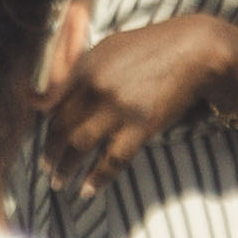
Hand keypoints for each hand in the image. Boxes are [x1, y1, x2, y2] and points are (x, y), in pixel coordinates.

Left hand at [42, 12, 237, 188]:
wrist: (194, 51)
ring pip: (79, 146)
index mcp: (84, 68)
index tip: (44, 143)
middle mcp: (95, 88)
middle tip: (47, 169)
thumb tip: (56, 93)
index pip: (51, 106)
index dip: (43, 129)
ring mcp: (118, 108)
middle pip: (61, 128)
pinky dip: (97, 178)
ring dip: (65, 169)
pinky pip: (112, 159)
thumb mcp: (109, 48)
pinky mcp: (141, 126)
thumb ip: (81, 68)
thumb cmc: (152, 47)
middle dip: (50, 153)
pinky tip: (88, 190)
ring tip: (60, 182)